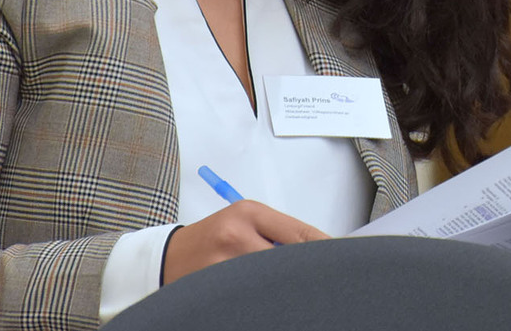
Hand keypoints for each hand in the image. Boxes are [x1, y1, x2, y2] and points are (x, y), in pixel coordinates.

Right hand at [161, 200, 328, 283]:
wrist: (168, 257)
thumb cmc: (211, 238)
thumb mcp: (243, 221)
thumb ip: (277, 232)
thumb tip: (318, 249)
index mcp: (248, 212)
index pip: (301, 232)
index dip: (326, 248)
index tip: (342, 258)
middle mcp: (237, 235)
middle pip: (290, 258)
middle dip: (306, 272)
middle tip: (322, 282)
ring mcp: (225, 264)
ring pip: (273, 280)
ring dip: (285, 287)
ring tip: (290, 289)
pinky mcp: (215, 288)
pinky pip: (253, 296)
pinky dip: (264, 298)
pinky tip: (267, 298)